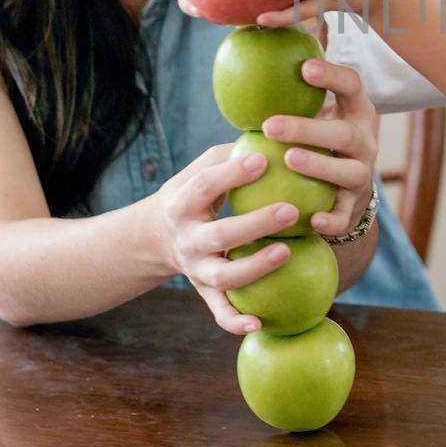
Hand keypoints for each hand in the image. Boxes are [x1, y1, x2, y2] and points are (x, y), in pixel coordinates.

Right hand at [151, 143, 303, 335]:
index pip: (205, 185)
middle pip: (219, 234)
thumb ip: (234, 151)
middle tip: (291, 210)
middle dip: (254, 224)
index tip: (263, 158)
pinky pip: (218, 313)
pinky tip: (260, 324)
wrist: (155, 238)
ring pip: (222, 277)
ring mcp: (195, 269)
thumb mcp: (202, 168)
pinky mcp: (204, 292)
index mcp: (183, 201)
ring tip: (286, 253)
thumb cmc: (196, 193)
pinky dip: (235, 322)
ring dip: (254, 269)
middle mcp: (187, 238)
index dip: (231, 174)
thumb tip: (280, 122)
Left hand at [262, 56, 379, 237]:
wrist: (346, 188)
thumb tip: (253, 34)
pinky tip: (312, 219)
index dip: (332, 76)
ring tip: (289, 160)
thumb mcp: (316, 110)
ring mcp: (362, 173)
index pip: (352, 86)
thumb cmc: (319, 137)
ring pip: (348, 172)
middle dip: (309, 128)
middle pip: (344, 133)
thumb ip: (294, 86)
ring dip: (320, 167)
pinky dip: (331, 218)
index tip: (304, 68)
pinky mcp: (354, 206)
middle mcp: (365, 140)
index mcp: (356, 111)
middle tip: (270, 124)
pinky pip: (344, 214)